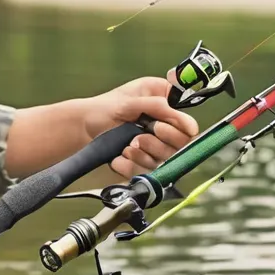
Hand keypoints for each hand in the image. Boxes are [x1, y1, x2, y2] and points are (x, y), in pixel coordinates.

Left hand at [83, 75, 198, 179]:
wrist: (83, 127)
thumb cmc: (105, 108)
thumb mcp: (130, 101)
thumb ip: (160, 108)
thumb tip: (191, 126)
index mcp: (166, 105)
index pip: (188, 127)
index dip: (177, 130)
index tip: (158, 128)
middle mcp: (165, 127)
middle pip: (179, 148)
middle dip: (156, 143)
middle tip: (138, 137)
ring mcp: (155, 148)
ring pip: (164, 162)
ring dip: (143, 155)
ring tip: (126, 146)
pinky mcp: (144, 164)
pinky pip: (145, 172)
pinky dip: (131, 166)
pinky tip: (119, 157)